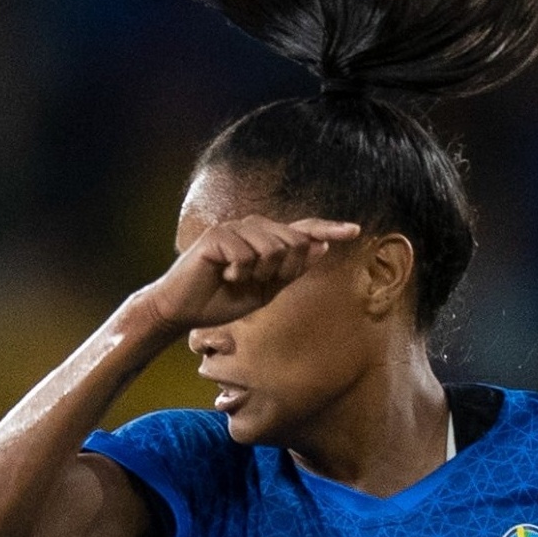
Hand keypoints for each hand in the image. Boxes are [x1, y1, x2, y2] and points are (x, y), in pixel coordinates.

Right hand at [131, 216, 360, 332]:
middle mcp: (252, 226)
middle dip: (282, 269)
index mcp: (265, 239)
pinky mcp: (218, 235)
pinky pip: (247, 254)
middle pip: (293, 242)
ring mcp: (235, 227)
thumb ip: (290, 271)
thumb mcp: (264, 291)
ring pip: (272, 248)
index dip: (329, 230)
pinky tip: (223, 276)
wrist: (182, 310)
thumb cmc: (220, 301)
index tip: (355, 231)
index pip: (302, 231)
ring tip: (235, 279)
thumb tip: (319, 248)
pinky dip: (239, 273)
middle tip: (256, 282)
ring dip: (259, 273)